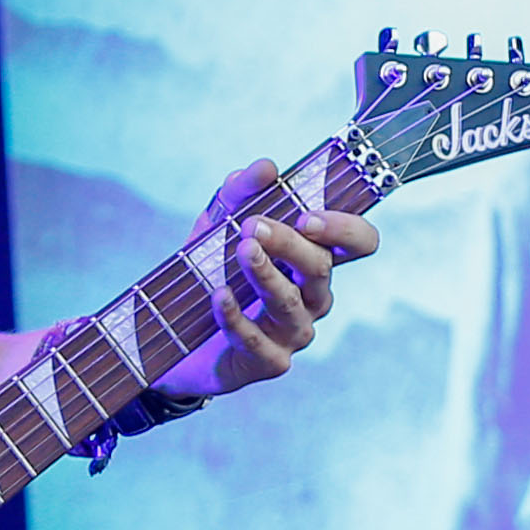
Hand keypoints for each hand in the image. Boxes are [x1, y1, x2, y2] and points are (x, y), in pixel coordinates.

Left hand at [161, 161, 376, 398]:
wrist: (171, 334)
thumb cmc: (211, 272)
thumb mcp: (218, 226)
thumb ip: (238, 195)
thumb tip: (265, 168)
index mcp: (313, 259)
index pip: (358, 244)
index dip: (345, 230)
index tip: (308, 216)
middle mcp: (312, 296)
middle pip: (320, 268)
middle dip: (290, 244)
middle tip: (254, 226)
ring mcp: (293, 332)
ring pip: (290, 303)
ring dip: (266, 275)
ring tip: (241, 251)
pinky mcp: (268, 361)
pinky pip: (256, 340)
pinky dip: (236, 316)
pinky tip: (218, 296)